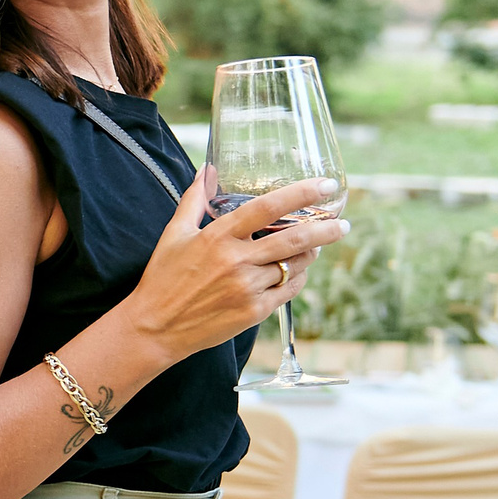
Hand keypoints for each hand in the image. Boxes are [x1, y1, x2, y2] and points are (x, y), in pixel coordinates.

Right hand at [122, 169, 349, 366]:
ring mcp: (247, 288)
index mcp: (217, 236)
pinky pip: (288, 291)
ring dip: (310, 255)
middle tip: (342, 223)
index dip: (301, 193)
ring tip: (317, 247)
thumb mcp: (174, 234)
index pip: (267, 207)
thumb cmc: (162, 279)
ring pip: (294, 266)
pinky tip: (298, 272)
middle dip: (325, 229)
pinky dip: (298, 279)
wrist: (154, 328)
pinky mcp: (253, 312)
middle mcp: (236, 261)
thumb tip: (208, 170)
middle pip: (293, 239)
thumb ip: (194, 200)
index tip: (325, 185)